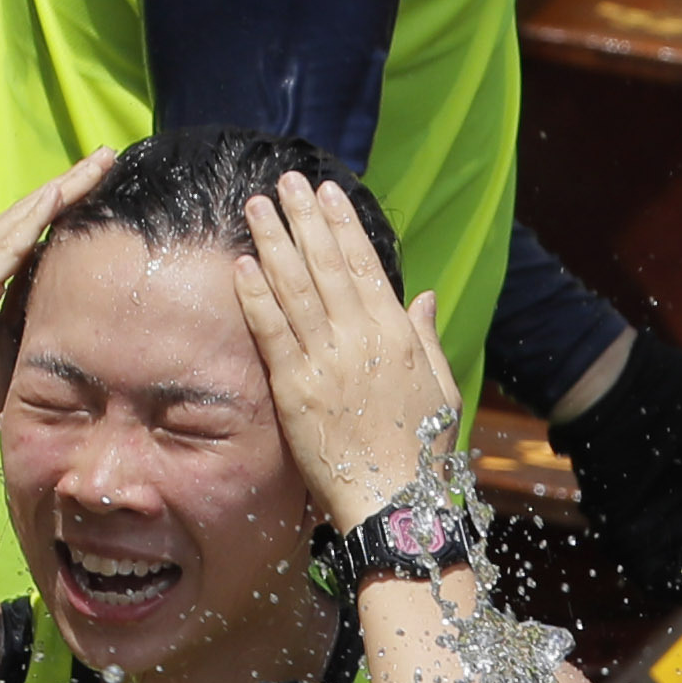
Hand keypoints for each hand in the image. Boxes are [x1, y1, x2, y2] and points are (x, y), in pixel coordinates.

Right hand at [0, 150, 119, 465]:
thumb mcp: (11, 344)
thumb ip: (30, 311)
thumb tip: (69, 292)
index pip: (23, 230)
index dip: (60, 202)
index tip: (97, 181)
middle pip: (22, 214)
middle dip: (66, 184)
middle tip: (106, 156)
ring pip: (17, 221)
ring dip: (59, 190)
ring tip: (96, 166)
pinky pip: (5, 248)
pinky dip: (34, 220)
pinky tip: (61, 197)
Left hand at [232, 175, 463, 531]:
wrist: (396, 501)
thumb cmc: (421, 452)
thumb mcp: (440, 387)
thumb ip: (425, 336)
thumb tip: (421, 293)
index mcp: (396, 334)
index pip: (365, 265)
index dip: (343, 225)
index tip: (328, 193)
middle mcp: (361, 338)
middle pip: (326, 265)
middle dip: (304, 218)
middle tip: (285, 181)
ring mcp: (327, 362)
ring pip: (295, 289)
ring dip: (274, 242)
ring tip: (257, 206)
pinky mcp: (296, 390)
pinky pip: (272, 333)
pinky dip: (256, 296)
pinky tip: (241, 265)